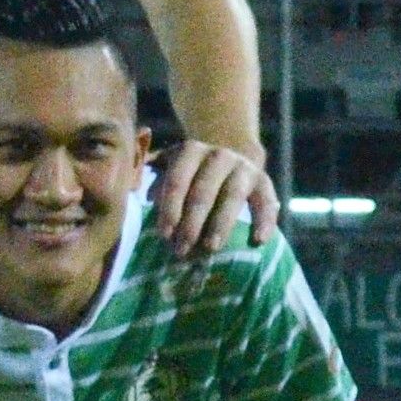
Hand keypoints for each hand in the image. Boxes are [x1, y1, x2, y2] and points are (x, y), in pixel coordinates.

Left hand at [152, 138, 279, 260]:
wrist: (224, 161)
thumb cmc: (185, 173)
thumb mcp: (165, 168)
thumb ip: (148, 175)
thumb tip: (134, 189)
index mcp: (189, 151)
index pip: (177, 180)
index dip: (169, 208)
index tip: (163, 234)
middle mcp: (219, 155)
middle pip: (203, 191)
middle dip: (191, 223)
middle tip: (181, 249)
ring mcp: (243, 167)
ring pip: (232, 197)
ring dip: (221, 224)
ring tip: (210, 248)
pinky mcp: (263, 182)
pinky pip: (266, 202)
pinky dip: (264, 221)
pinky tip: (258, 241)